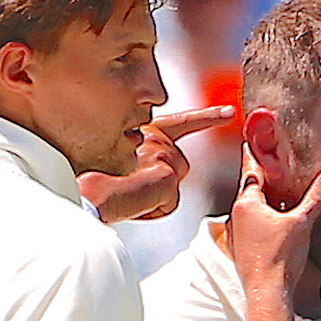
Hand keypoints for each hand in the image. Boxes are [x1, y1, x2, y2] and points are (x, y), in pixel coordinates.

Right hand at [77, 105, 234, 222]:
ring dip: (158, 195)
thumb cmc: (99, 178)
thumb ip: (144, 158)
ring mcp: (164, 155)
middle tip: (135, 184)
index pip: (182, 122)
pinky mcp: (168, 175)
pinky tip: (137, 201)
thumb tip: (156, 174)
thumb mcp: (122, 159)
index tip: (230, 112)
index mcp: (147, 131)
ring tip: (132, 191)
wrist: (90, 191)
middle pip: (178, 166)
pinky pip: (170, 203)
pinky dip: (155, 209)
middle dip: (163, 180)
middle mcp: (157, 138)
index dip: (208, 117)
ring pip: (175, 185)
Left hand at [229, 145, 320, 320]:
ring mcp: (241, 234)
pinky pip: (259, 223)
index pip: (251, 169)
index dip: (256, 152)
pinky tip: (286, 219)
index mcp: (246, 204)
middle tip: (280, 160)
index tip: (256, 135)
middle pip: (253, 188)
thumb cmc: (278, 258)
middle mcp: (239, 216)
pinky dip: (271, 216)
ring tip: (287, 187)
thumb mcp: (302, 222)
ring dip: (270, 197)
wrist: (268, 294)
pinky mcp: (248, 249)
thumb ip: (317, 197)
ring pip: (256, 207)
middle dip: (267, 175)